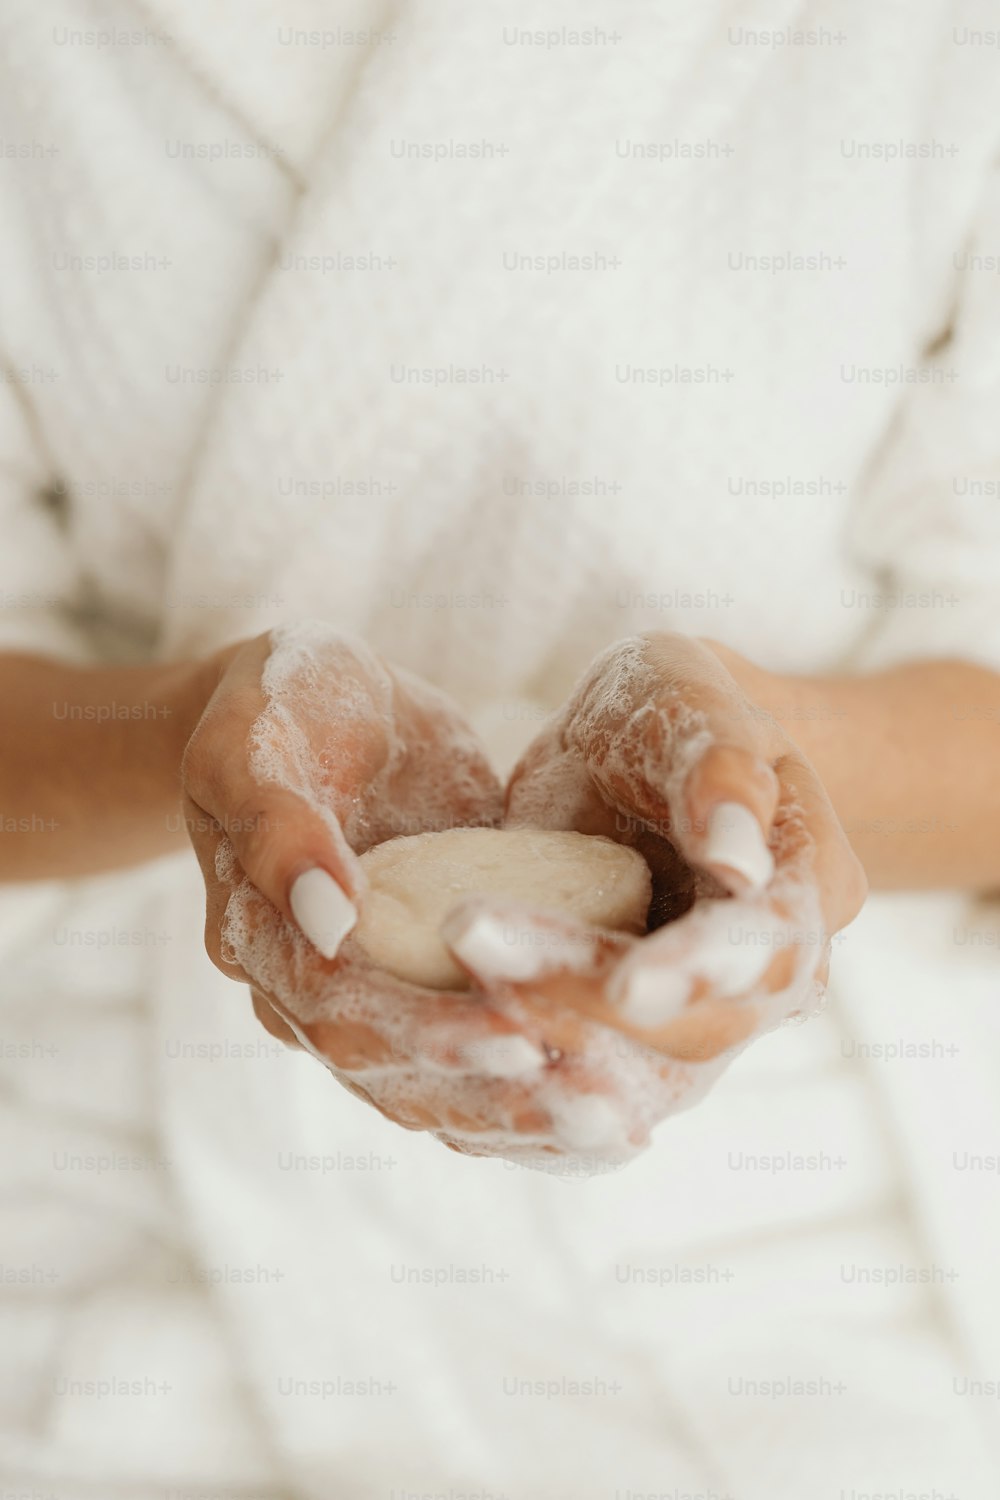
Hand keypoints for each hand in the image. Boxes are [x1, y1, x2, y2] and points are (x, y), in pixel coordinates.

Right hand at [184, 622, 691, 1171]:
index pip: (339, 1011)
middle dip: (497, 1095)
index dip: (427, 1032)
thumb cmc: (277, 702)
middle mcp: (308, 989)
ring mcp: (371, 991)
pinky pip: (472, 1048)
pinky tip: (608, 1103)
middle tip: (603, 1111)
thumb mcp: (257, 744)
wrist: (316, 705)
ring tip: (618, 1123)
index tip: (523, 1040)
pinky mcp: (428, 978)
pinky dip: (530, 1083)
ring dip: (522, 1111)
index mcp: (260, 938)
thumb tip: (328, 920)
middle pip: (395, 1071)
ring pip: (435, 1084)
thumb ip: (281, 828)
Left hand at [472, 632, 867, 1066]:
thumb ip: (720, 771)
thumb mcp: (694, 701)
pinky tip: (454, 1059)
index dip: (703, 969)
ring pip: (640, 1076)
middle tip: (475, 943)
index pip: (770, 949)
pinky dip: (527, 1087)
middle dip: (589, 1000)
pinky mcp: (630, 1032)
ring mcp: (703, 1014)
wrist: (635, 753)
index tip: (629, 980)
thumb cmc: (673, 707)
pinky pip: (589, 1084)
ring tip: (453, 1005)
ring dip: (545, 1049)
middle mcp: (772, 975)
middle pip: (699, 1029)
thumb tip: (740, 864)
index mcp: (810, 889)